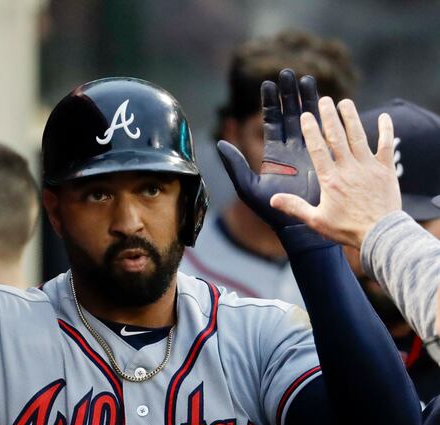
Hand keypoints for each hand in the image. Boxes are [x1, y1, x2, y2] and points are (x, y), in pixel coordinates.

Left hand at [217, 69, 320, 229]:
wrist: (300, 227)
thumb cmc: (273, 211)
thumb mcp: (248, 187)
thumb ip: (234, 165)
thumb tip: (220, 143)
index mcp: (274, 153)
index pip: (271, 121)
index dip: (270, 102)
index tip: (268, 82)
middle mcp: (292, 149)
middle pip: (291, 114)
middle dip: (289, 94)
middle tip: (288, 72)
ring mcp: (311, 152)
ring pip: (310, 120)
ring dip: (309, 99)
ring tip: (308, 78)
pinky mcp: (326, 159)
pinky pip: (327, 134)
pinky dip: (328, 118)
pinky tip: (329, 100)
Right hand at [270, 98, 400, 247]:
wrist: (380, 235)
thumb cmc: (346, 229)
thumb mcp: (316, 220)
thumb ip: (294, 207)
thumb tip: (272, 199)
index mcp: (330, 179)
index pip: (318, 149)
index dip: (311, 130)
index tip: (306, 115)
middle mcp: (348, 168)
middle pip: (337, 136)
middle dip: (329, 116)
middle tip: (323, 100)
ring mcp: (368, 167)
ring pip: (358, 136)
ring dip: (351, 117)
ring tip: (344, 102)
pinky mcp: (386, 170)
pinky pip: (386, 146)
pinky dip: (386, 130)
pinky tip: (385, 116)